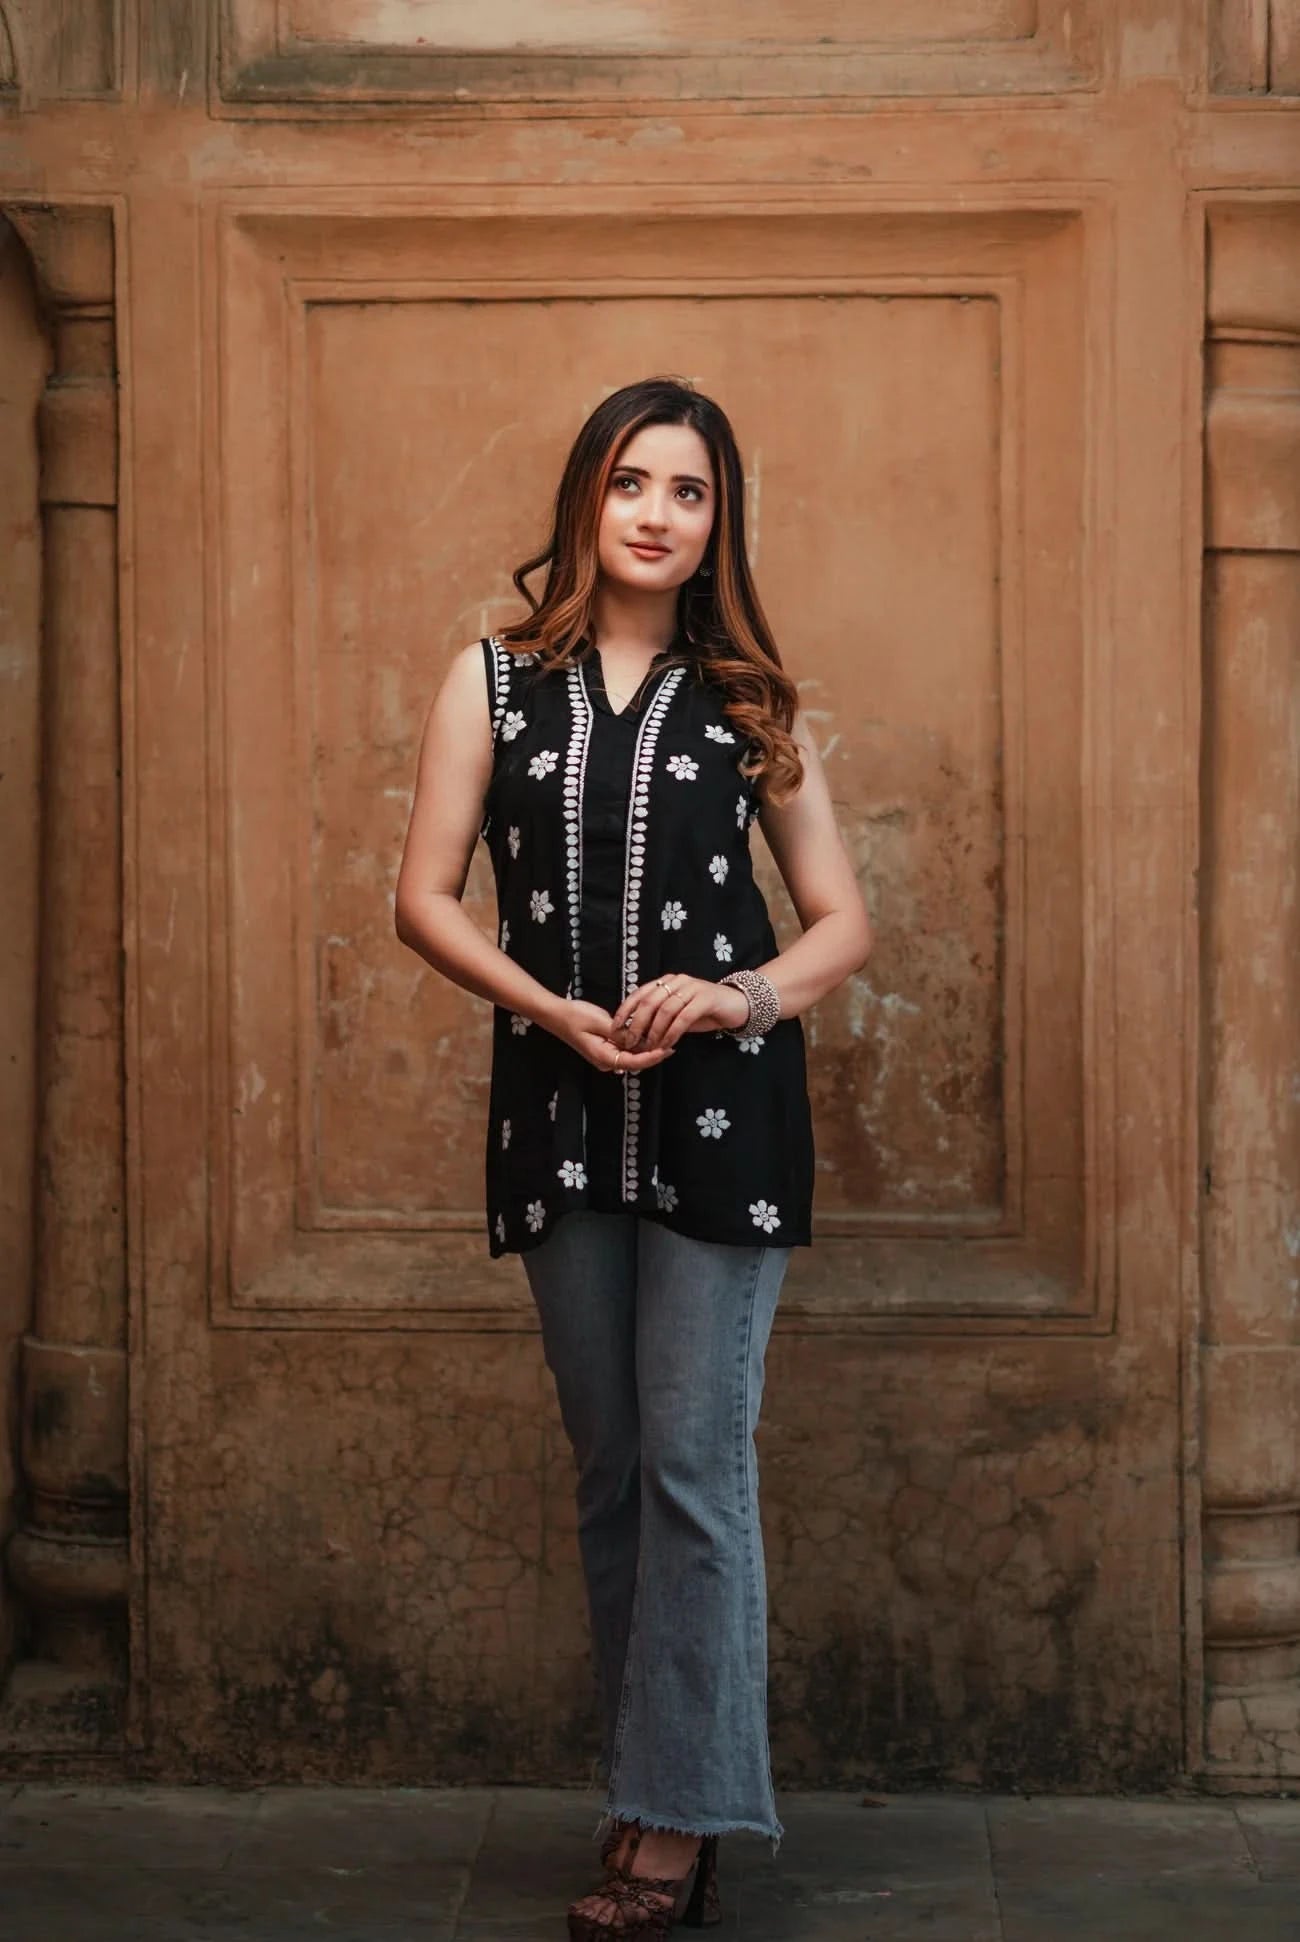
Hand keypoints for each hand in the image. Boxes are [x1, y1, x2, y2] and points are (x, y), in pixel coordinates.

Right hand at [544, 996, 675, 1073]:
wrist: (556, 1014)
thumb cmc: (575, 1016)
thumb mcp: (600, 1022)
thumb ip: (621, 1032)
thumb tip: (638, 1040)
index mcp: (604, 1057)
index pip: (635, 1062)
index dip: (653, 1057)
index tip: (668, 1049)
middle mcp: (606, 1060)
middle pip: (635, 1061)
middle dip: (653, 1053)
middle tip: (673, 1040)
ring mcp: (606, 1055)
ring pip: (631, 1055)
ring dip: (646, 1047)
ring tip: (665, 1036)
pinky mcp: (606, 1047)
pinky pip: (624, 1048)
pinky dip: (636, 1042)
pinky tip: (648, 1033)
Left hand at [610, 975, 749, 1052]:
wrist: (737, 1006)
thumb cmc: (704, 1012)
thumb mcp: (677, 1014)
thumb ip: (659, 1019)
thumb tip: (635, 1035)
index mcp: (667, 981)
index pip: (639, 993)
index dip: (624, 1011)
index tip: (615, 1029)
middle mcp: (677, 981)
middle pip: (649, 1002)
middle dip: (636, 1024)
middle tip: (631, 1043)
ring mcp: (692, 988)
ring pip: (665, 1010)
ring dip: (655, 1032)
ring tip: (650, 1047)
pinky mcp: (705, 999)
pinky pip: (683, 1017)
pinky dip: (672, 1033)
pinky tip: (667, 1045)